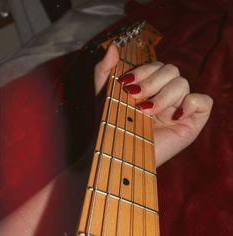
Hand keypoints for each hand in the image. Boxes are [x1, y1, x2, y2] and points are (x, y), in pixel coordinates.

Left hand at [94, 44, 212, 165]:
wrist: (119, 154)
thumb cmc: (112, 126)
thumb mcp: (104, 95)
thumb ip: (105, 71)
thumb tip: (113, 47)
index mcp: (151, 87)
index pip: (157, 65)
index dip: (144, 71)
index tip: (126, 85)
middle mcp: (166, 95)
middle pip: (172, 70)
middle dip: (152, 83)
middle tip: (136, 99)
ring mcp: (179, 108)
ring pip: (183, 83)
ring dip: (163, 96)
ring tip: (148, 112)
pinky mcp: (191, 122)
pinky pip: (204, 102)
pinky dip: (192, 103)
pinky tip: (175, 115)